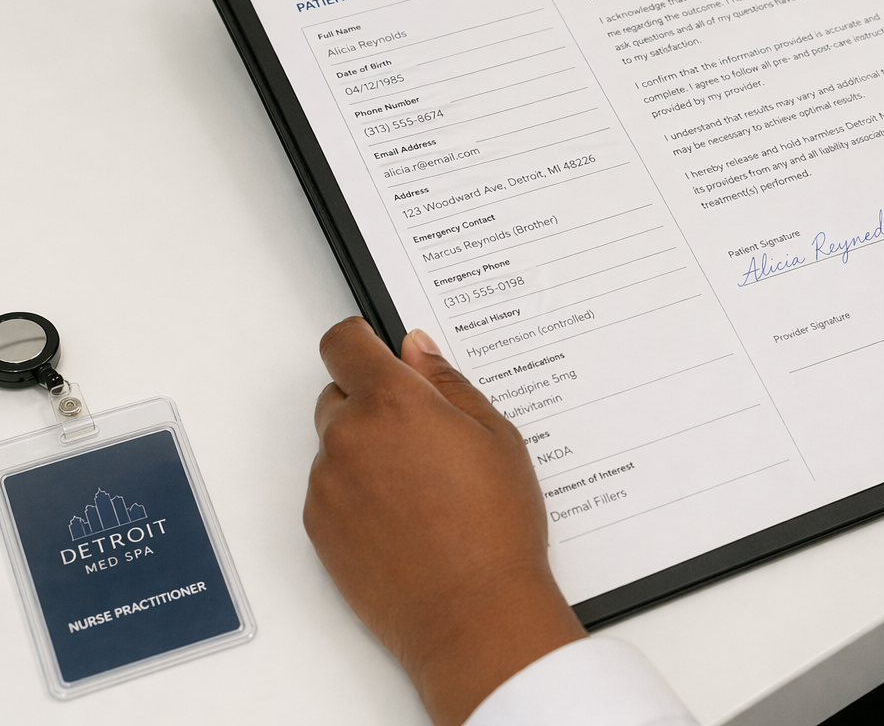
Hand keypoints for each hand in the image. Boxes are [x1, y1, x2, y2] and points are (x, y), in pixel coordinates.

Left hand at [304, 318, 584, 725]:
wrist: (471, 613)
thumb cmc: (495, 528)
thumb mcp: (495, 436)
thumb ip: (448, 383)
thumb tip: (416, 350)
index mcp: (394, 403)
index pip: (343, 343)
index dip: (359, 340)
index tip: (374, 348)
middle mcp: (349, 438)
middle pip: (337, 394)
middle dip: (371, 402)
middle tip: (422, 435)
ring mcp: (327, 485)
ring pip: (335, 445)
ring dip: (364, 450)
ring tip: (420, 488)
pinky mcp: (317, 527)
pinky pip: (330, 489)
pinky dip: (356, 493)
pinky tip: (404, 517)